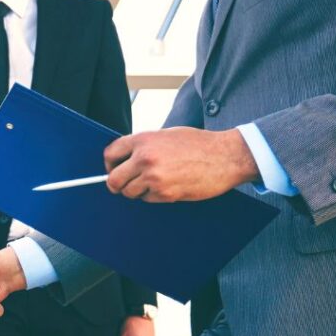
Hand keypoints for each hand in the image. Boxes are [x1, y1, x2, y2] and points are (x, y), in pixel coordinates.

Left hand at [104, 127, 258, 202]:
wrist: (225, 156)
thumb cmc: (198, 144)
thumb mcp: (165, 135)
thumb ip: (144, 145)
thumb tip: (125, 159)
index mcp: (143, 140)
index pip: (110, 155)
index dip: (109, 165)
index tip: (113, 169)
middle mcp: (145, 158)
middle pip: (113, 179)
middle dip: (117, 183)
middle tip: (124, 184)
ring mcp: (154, 178)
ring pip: (129, 192)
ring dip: (137, 190)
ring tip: (153, 182)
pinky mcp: (166, 194)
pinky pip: (147, 200)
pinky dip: (153, 196)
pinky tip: (168, 186)